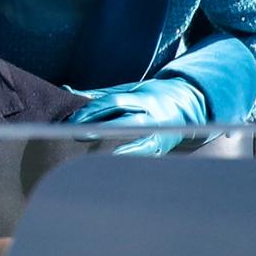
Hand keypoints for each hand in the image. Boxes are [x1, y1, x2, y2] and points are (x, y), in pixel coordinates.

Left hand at [67, 78, 207, 155]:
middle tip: (76, 135)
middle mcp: (151, 115)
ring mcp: (157, 133)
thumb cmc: (148, 98)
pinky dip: (125, 157)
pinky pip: (142, 154)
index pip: (114, 102)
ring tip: (89, 154)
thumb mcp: (127, 91)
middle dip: (99, 129)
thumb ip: (98, 94)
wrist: (188, 104)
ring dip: (111, 148)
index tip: (73, 120)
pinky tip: (108, 164)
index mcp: (142, 97)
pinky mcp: (160, 148)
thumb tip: (66, 90)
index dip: (93, 111)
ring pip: (134, 141)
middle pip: (123, 122)